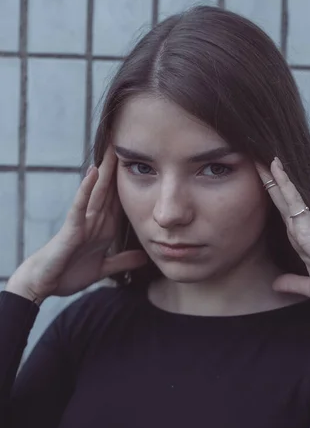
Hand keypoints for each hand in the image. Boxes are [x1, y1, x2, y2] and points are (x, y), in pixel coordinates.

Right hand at [7, 145, 146, 301]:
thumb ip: (122, 261)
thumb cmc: (69, 273)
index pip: (121, 200)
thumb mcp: (103, 268)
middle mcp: (95, 219)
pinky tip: (93, 174)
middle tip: (130, 143)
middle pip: (110, 189)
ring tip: (113, 148)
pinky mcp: (71, 228)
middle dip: (120, 168)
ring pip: (96, 191)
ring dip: (105, 170)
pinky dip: (86, 189)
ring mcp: (82, 221)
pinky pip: (80, 205)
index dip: (133, 182)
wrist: (45, 284)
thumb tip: (144, 258)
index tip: (146, 164)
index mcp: (105, 227)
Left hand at [256, 157, 309, 309]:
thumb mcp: (309, 286)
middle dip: (271, 184)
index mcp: (304, 242)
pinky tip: (275, 167)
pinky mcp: (307, 225)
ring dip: (273, 177)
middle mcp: (303, 230)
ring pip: (285, 196)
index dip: (275, 201)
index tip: (265, 187)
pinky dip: (283, 183)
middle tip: (258, 163)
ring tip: (262, 158)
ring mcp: (306, 225)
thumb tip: (276, 285)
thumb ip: (292, 283)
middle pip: (282, 202)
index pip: (285, 216)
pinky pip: (292, 200)